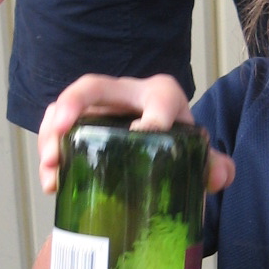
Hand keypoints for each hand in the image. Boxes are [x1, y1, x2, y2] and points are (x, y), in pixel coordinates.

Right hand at [37, 73, 234, 195]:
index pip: (159, 99)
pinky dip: (48, 153)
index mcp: (162, 96)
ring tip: (50, 164)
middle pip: (95, 87)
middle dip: (74, 103)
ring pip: (65, 108)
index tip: (141, 134)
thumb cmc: (176, 147)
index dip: (153, 115)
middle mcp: (125, 93)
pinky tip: (50, 182)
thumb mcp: (196, 155)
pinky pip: (54, 128)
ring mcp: (97, 108)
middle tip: (61, 127)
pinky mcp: (77, 124)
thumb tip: (220, 176)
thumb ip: (215, 166)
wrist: (155, 149)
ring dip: (51, 134)